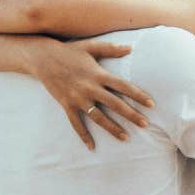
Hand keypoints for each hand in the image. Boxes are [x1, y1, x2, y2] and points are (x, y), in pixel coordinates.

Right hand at [29, 38, 154, 149]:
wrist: (42, 58)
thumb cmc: (69, 51)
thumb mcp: (90, 46)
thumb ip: (111, 49)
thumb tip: (130, 48)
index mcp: (98, 73)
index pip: (123, 86)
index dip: (138, 95)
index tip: (151, 104)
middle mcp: (90, 87)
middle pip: (115, 104)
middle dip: (131, 115)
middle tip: (145, 124)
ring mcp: (78, 98)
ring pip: (99, 117)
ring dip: (113, 128)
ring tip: (126, 138)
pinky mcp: (67, 105)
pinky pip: (76, 124)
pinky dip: (84, 136)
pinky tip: (92, 147)